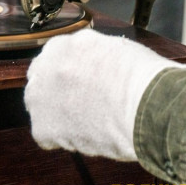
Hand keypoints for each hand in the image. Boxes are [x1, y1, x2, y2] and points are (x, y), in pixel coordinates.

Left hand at [24, 29, 185, 160]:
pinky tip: (84, 136)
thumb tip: (92, 68)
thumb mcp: (113, 49)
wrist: (146, 104)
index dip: (64, 75)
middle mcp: (47, 65)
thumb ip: (92, 56)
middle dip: (54, 93)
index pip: (52, 59)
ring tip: (86, 123)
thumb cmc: (142, 78)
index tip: (75, 85)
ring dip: (56, 116)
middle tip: (77, 106)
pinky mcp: (44, 125)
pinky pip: (45, 135)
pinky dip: (61, 140)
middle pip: (39, 82)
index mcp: (65, 44)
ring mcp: (42, 95)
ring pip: (39, 108)